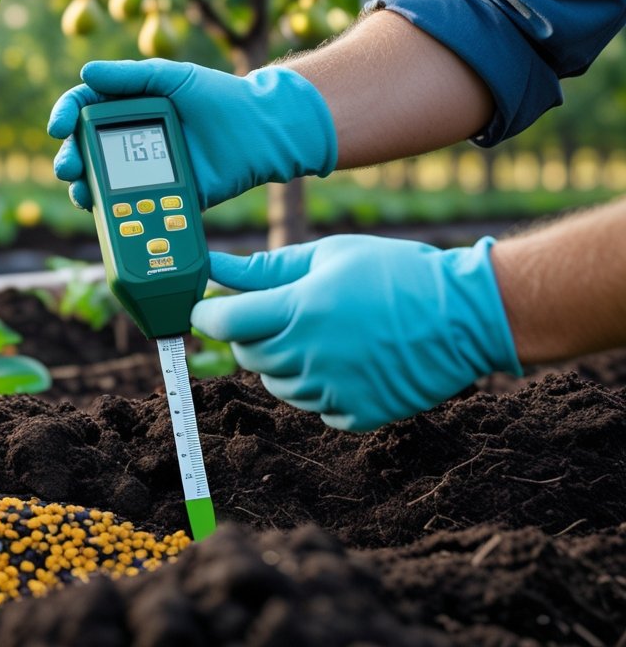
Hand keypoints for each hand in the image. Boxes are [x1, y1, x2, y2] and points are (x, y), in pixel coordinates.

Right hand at [47, 59, 337, 209]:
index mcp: (129, 106)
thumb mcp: (174, 77)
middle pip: (84, 152)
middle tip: (69, 169)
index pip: (84, 109)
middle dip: (71, 161)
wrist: (264, 132)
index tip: (58, 128)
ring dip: (85, 192)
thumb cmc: (221, 97)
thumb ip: (131, 77)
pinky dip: (116, 217)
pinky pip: (133, 209)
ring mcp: (144, 170)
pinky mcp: (163, 196)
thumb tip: (85, 71)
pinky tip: (108, 217)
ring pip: (101, 185)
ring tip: (84, 196)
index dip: (64, 116)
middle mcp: (130, 139)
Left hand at [189, 235, 521, 430]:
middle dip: (249, 334)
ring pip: (278, 385)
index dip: (207, 315)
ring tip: (323, 334)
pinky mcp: (358, 415)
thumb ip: (267, 267)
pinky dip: (321, 388)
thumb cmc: (395, 273)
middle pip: (247, 355)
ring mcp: (334, 390)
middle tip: (277, 314)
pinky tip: (348, 361)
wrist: (465, 315)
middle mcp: (310, 355)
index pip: (225, 322)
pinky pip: (316, 408)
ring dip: (285, 361)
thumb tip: (216, 268)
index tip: (206, 309)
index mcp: (300, 310)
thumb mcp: (330, 255)